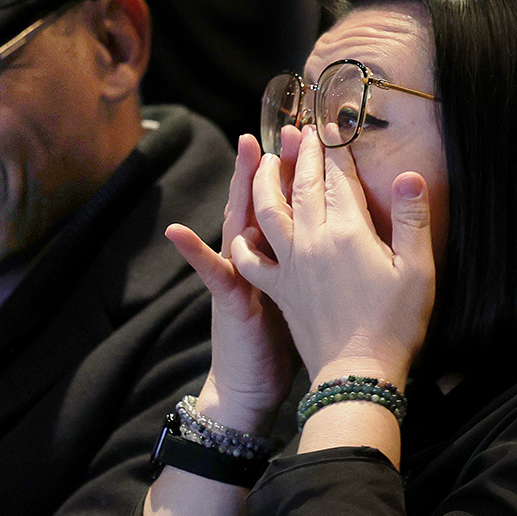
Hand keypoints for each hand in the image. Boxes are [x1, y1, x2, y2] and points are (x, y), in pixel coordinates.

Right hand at [167, 134, 293, 433]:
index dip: (300, 175)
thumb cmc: (280, 344)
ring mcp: (239, 275)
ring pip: (239, 222)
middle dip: (275, 165)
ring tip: (246, 152)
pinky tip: (178, 231)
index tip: (315, 141)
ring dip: (241, 187)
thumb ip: (313, 265)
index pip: (291, 208)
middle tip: (286, 127)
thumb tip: (339, 238)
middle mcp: (257, 258)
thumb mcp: (302, 299)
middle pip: (265, 203)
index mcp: (280, 257)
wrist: (252, 388)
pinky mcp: (228, 298)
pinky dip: (193, 251)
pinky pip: (211, 271)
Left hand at [232, 126, 434, 388]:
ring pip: (269, 213)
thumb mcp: (417, 271)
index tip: (329, 125)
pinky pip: (251, 261)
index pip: (338, 179)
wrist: (356, 375)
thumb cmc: (395, 325)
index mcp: (346, 232)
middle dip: (302, 155)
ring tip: (264, 162)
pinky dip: (244, 243)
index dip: (334, 150)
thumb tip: (409, 176)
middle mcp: (311, 242)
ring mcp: (290, 266)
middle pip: (303, 187)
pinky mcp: (279, 291)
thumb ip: (413, 220)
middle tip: (299, 131)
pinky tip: (242, 233)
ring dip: (265, 183)